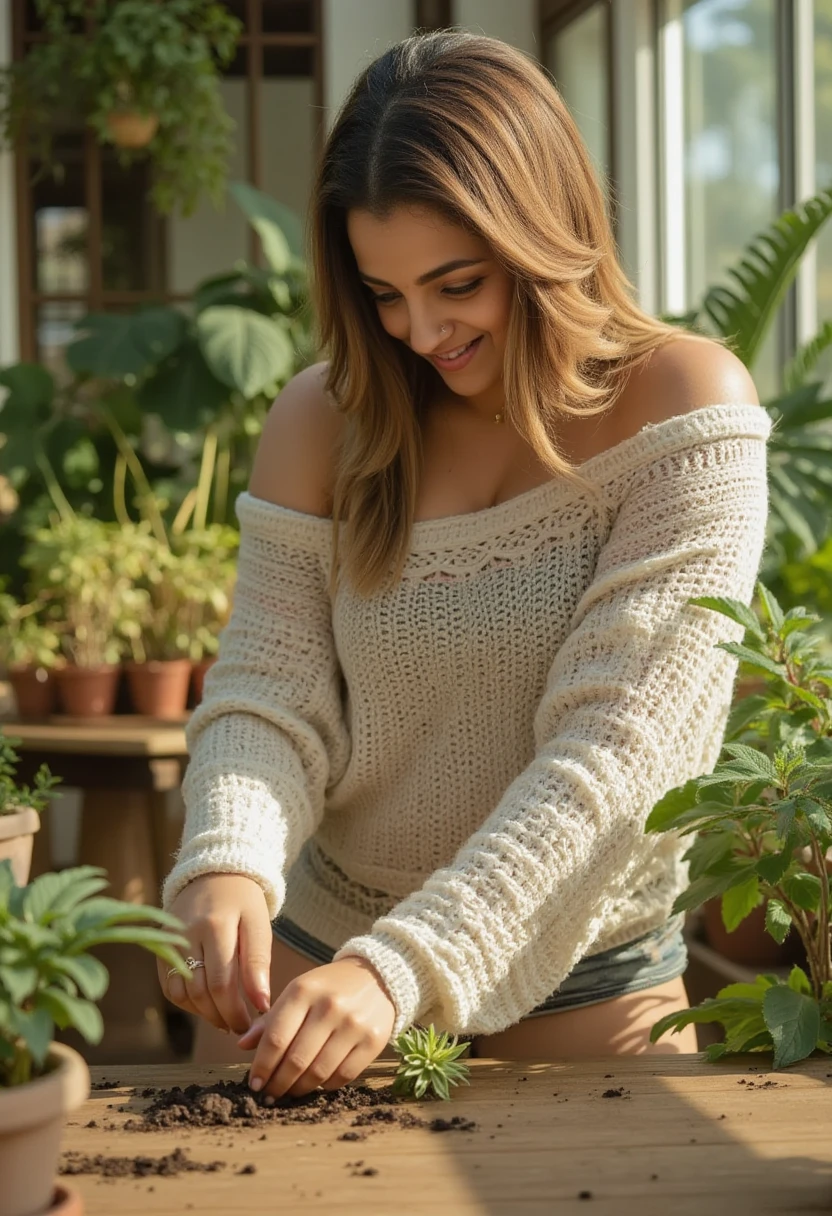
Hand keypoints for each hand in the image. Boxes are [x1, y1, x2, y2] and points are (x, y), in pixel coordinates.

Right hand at [158, 874, 272, 1033]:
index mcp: (215, 926)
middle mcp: (186, 934)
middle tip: (239, 1026)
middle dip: (220, 1016)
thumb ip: (258, 963)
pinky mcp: (160, 946)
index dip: (235, 1012)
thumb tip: (262, 1004)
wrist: (213, 872)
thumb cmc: (242, 901)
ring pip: (180, 993)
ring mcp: (169, 941)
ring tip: (224, 1017)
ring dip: (202, 1013)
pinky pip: (168, 986)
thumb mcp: (258, 924)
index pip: (222, 984)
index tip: (250, 1024)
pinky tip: (206, 1003)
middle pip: (199, 992)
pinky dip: (186, 1002)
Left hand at [237, 956, 395, 1098]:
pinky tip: (316, 1084)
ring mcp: (354, 1024)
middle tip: (269, 1095)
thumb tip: (242, 1045)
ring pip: (318, 1072)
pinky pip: (342, 1076)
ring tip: (289, 1092)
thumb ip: (271, 1019)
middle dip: (277, 1084)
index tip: (254, 1084)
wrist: (376, 976)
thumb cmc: (328, 987)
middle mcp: (329, 1007)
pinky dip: (325, 1086)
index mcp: (304, 991)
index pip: (276, 1038)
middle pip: (296, 1060)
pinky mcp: (373, 1041)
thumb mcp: (298, 992)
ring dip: (299, 1089)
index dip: (261, 1067)